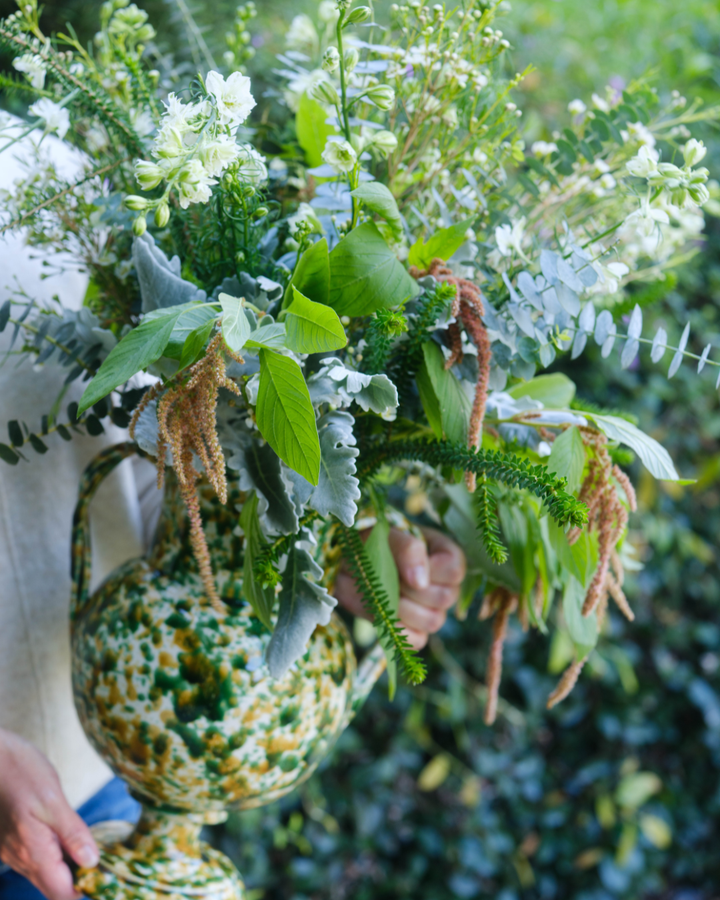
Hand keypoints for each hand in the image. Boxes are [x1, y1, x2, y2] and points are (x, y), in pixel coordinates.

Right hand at [0, 729, 98, 899]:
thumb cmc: (20, 771)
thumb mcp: (53, 798)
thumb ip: (73, 833)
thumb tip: (93, 862)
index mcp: (34, 852)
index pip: (62, 893)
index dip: (86, 891)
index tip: (107, 878)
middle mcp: (21, 859)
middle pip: (54, 887)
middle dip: (80, 882)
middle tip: (106, 862)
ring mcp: (13, 852)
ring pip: (45, 874)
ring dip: (68, 868)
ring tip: (90, 848)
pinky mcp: (10, 842)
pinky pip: (35, 859)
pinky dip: (55, 855)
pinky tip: (68, 837)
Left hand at [334, 526, 465, 649]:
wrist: (349, 564)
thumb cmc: (372, 543)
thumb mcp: (387, 535)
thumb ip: (407, 549)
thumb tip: (421, 582)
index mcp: (444, 555)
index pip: (455, 571)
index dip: (432, 570)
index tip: (406, 562)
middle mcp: (444, 585)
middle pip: (445, 598)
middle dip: (410, 588)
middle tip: (388, 575)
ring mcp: (432, 610)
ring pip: (433, 621)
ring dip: (402, 608)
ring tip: (383, 593)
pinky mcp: (415, 632)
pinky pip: (416, 640)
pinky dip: (397, 629)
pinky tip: (383, 613)